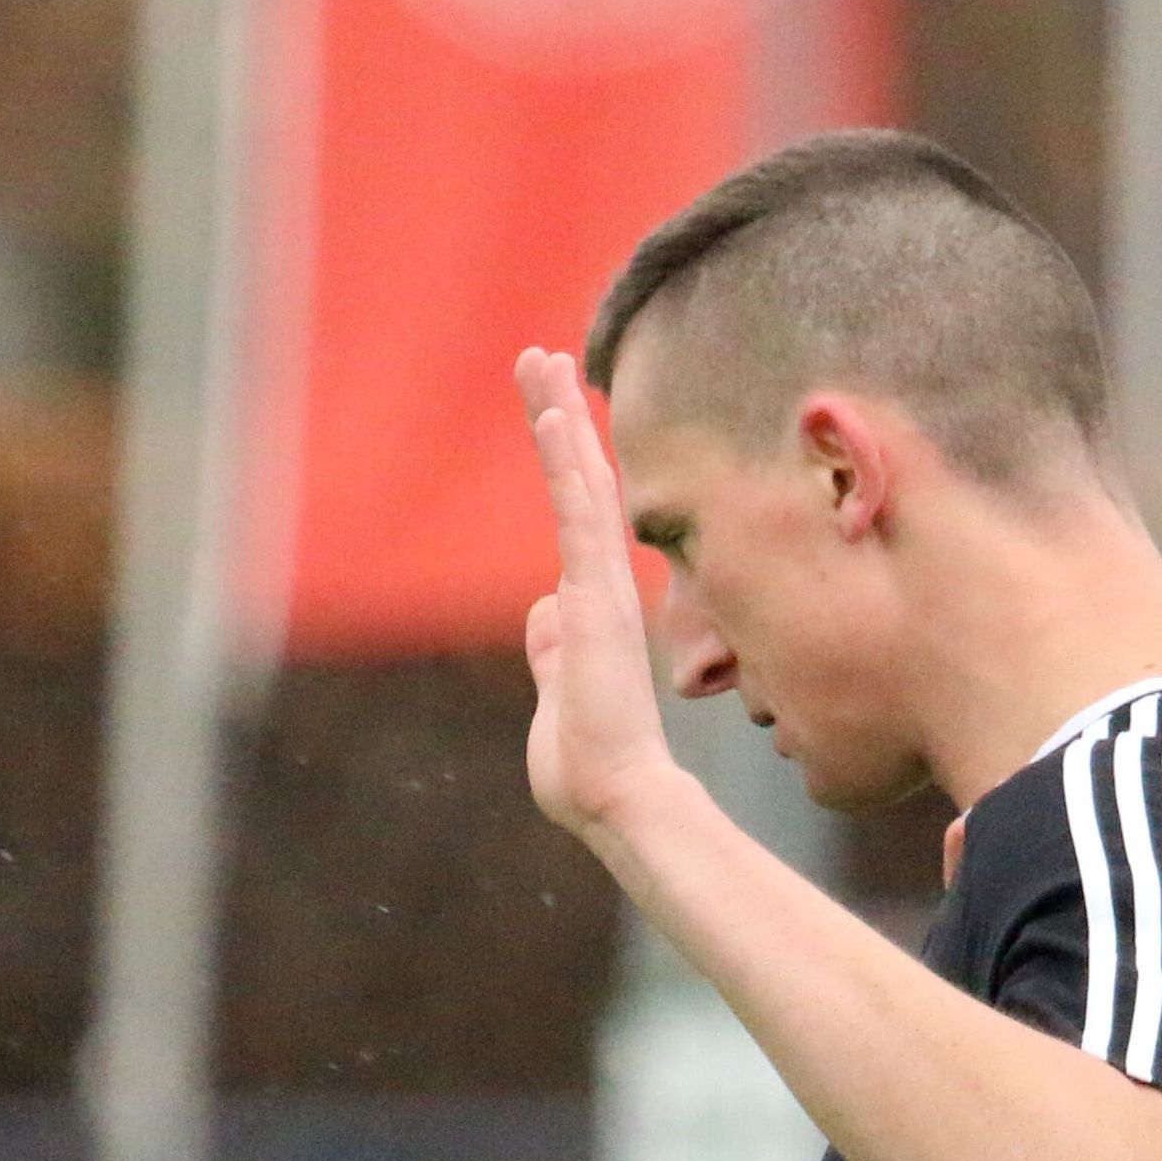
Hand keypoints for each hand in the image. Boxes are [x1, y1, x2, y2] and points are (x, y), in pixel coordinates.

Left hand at [516, 347, 692, 843]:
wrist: (620, 800)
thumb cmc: (591, 769)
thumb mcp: (558, 699)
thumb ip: (550, 652)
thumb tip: (541, 610)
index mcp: (590, 611)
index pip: (574, 523)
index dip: (565, 466)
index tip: (554, 418)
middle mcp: (601, 588)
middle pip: (580, 487)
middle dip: (561, 422)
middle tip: (545, 360)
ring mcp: (602, 587)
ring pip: (580, 484)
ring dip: (560, 420)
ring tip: (543, 360)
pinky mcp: (598, 594)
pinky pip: (580, 510)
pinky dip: (569, 459)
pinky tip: (559, 412)